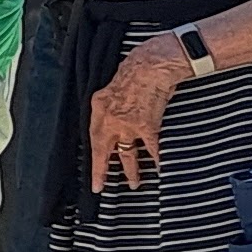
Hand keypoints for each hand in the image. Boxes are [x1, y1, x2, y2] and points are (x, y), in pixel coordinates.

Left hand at [88, 50, 182, 193]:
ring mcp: (128, 125)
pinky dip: (156, 159)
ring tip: (133, 184)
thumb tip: (111, 120)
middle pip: (103, 151)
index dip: (92, 155)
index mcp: (98, 107)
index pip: (92, 137)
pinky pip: (152, 149)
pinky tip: (159, 169)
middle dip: (102, 171)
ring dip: (131, 170)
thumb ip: (108, 106)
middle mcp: (109, 119)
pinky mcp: (147, 126)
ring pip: (127, 153)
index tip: (92, 169)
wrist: (152, 64)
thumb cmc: (134, 69)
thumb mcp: (110, 86)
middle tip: (100, 186)